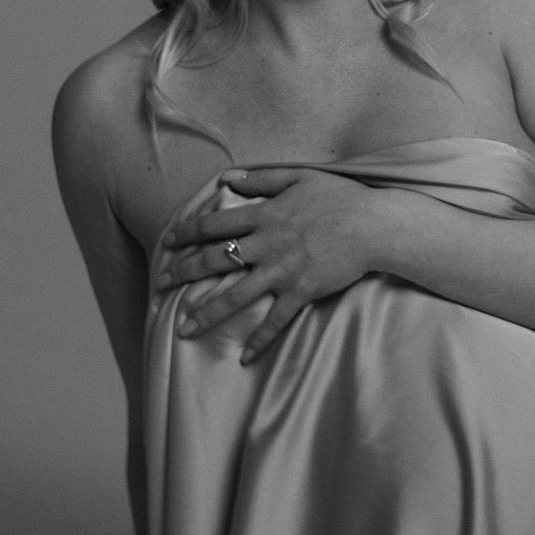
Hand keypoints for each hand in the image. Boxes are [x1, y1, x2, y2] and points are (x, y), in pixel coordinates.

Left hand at [158, 165, 382, 363]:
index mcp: (264, 215)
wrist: (374, 227)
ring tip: (183, 330)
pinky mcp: (301, 292)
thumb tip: (228, 178)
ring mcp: (282, 271)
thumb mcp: (300, 176)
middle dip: (183, 273)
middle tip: (161, 284)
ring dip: (207, 314)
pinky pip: (276, 321)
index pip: (214, 224)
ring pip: (235, 296)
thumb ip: (262, 177)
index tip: (167, 242)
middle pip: (215, 260)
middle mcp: (266, 245)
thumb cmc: (340, 198)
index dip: (186, 233)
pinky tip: (244, 358)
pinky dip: (260, 340)